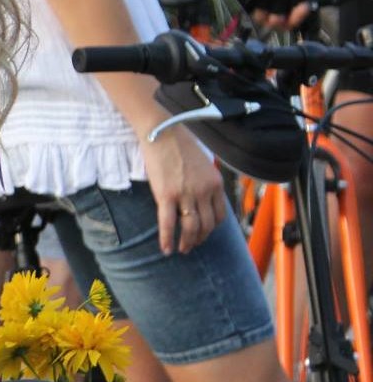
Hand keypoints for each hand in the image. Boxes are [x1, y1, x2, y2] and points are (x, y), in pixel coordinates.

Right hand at [138, 124, 223, 253]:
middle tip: (191, 245)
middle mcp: (204, 192)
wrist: (162, 132)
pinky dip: (167, 239)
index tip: (204, 232)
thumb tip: (199, 194)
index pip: (220, 215)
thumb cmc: (179, 143)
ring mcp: (186, 195)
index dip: (212, 228)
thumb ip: (205, 181)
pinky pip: (168, 223)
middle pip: (206, 225)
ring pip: (190, 227)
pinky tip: (165, 248)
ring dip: (187, 242)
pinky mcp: (166, 195)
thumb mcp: (203, 163)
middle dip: (199, 238)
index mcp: (216, 184)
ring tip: (181, 249)